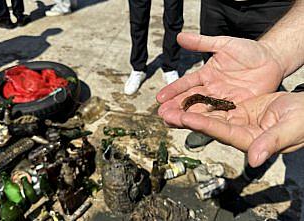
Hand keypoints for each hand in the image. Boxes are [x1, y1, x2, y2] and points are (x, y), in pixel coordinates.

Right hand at [157, 32, 285, 125]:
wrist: (272, 60)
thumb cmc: (248, 50)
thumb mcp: (223, 44)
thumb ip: (201, 43)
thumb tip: (179, 37)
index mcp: (205, 75)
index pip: (186, 84)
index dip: (173, 90)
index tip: (159, 98)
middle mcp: (211, 90)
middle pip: (190, 100)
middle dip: (176, 108)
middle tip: (162, 115)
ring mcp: (222, 100)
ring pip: (202, 110)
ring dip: (187, 117)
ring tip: (172, 122)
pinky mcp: (235, 107)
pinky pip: (220, 114)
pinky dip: (207, 121)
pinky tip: (196, 126)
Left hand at [164, 92, 303, 166]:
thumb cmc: (303, 120)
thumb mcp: (290, 129)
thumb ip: (271, 142)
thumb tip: (253, 161)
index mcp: (249, 140)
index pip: (221, 132)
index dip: (203, 125)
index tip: (185, 118)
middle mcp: (238, 132)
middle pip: (208, 125)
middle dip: (185, 119)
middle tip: (164, 114)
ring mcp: (237, 121)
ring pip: (208, 115)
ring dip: (188, 110)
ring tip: (168, 106)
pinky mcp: (238, 110)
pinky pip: (216, 105)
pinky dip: (201, 102)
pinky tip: (186, 98)